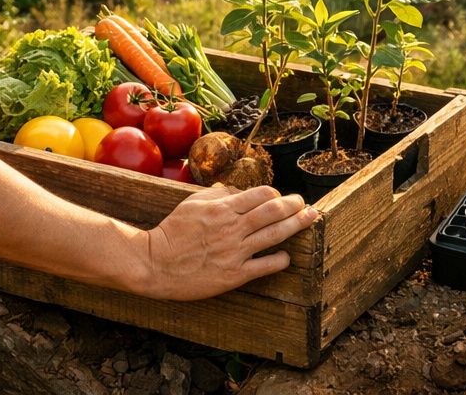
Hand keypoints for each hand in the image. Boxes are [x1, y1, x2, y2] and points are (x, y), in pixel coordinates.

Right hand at [138, 185, 319, 300]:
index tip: (281, 197)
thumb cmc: (172, 232)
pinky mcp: (234, 275)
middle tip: (306, 205)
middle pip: (274, 211)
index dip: (276, 194)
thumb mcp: (191, 203)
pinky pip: (265, 266)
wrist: (156, 263)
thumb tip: (237, 190)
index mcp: (222, 208)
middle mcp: (232, 228)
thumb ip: (217, 194)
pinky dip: (280, 259)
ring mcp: (234, 252)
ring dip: (296, 225)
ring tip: (309, 220)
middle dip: (295, 205)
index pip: (261, 194)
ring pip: (275, 235)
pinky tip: (287, 256)